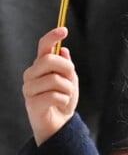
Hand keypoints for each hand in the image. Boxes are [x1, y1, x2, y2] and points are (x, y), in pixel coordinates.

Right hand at [22, 27, 78, 145]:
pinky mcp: (31, 103)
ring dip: (68, 88)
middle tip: (70, 78)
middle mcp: (31, 74)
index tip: (64, 30)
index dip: (52, 37)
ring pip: (55, 79)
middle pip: (49, 60)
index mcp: (41, 65)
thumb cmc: (63, 99)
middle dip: (66, 68)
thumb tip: (64, 50)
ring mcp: (29, 88)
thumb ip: (66, 66)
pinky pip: (55, 95)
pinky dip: (65, 100)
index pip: (43, 47)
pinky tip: (61, 104)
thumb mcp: (70, 80)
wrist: (59, 123)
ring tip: (66, 95)